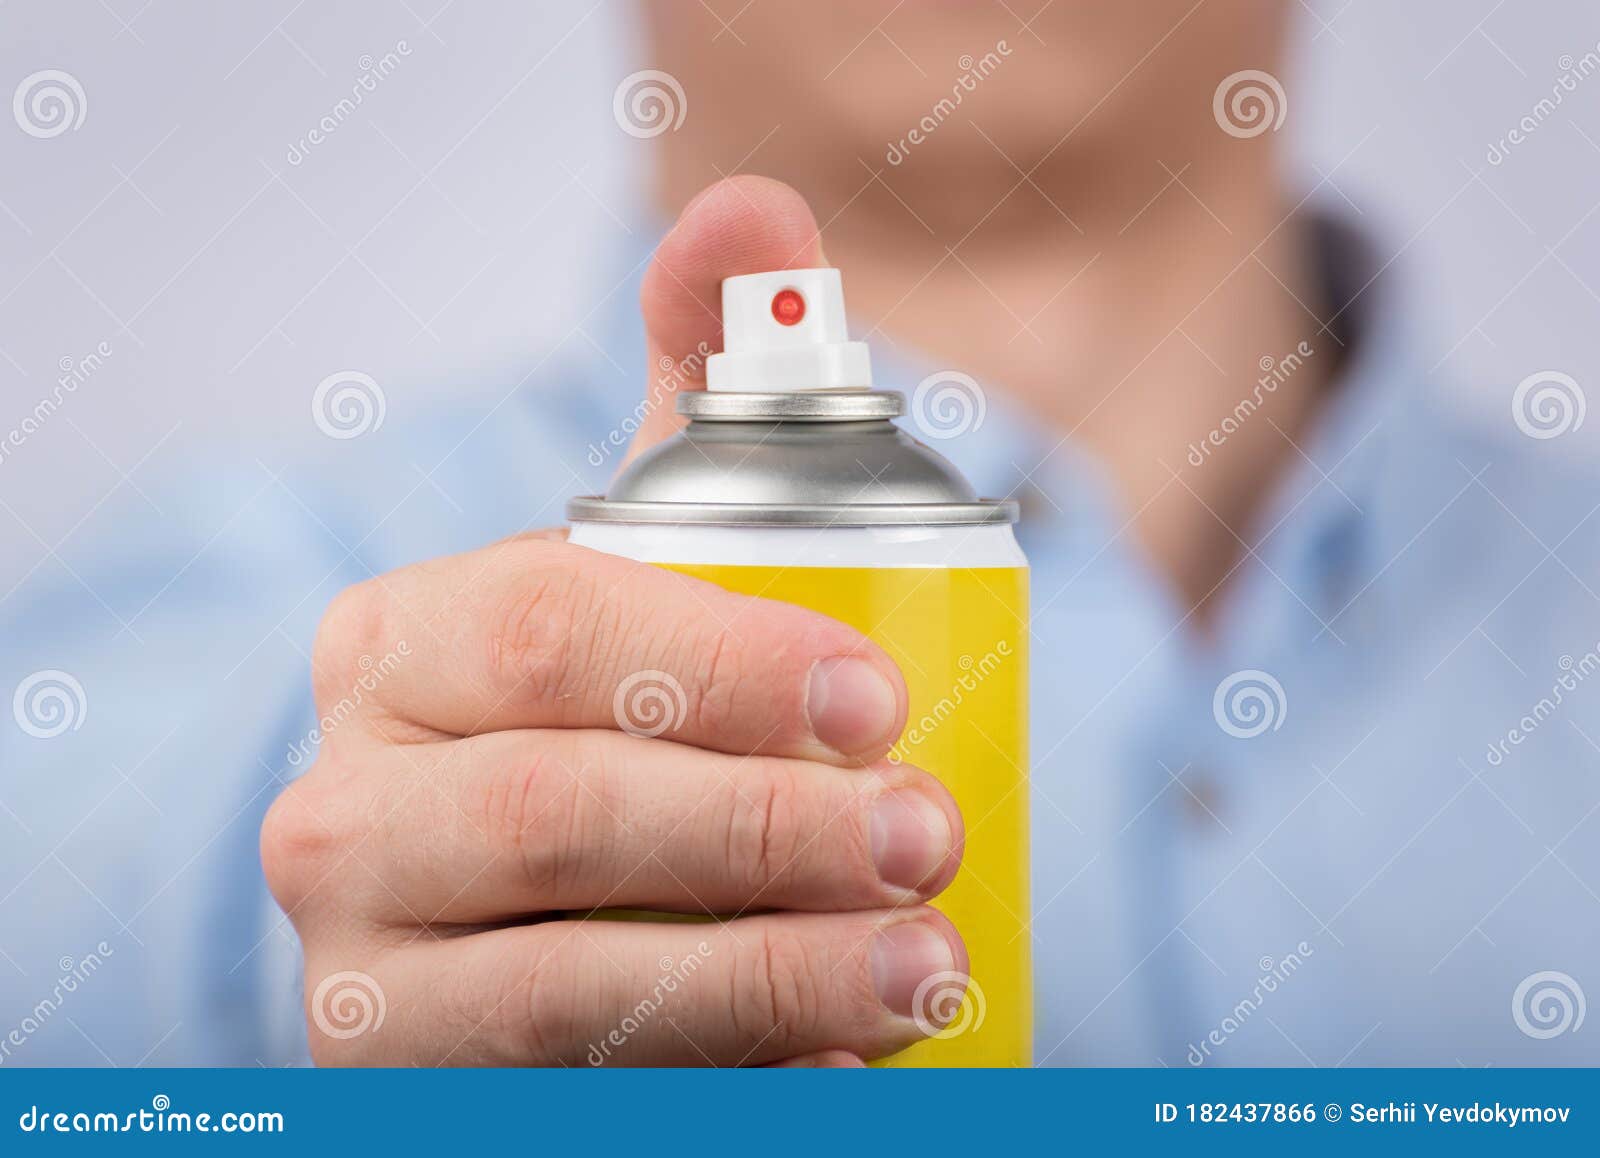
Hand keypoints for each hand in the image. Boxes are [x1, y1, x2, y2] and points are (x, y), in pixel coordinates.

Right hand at [261, 177, 967, 1066]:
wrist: (502, 913)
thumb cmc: (604, 712)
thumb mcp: (638, 561)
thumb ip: (697, 399)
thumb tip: (753, 217)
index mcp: (395, 646)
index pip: (547, 626)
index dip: (720, 659)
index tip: (880, 696)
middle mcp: (343, 809)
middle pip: (552, 812)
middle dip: (764, 830)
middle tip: (929, 839)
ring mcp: (362, 973)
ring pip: (560, 987)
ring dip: (770, 983)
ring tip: (921, 972)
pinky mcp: (409, 1092)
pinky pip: (569, 1099)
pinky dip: (724, 1083)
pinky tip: (839, 1070)